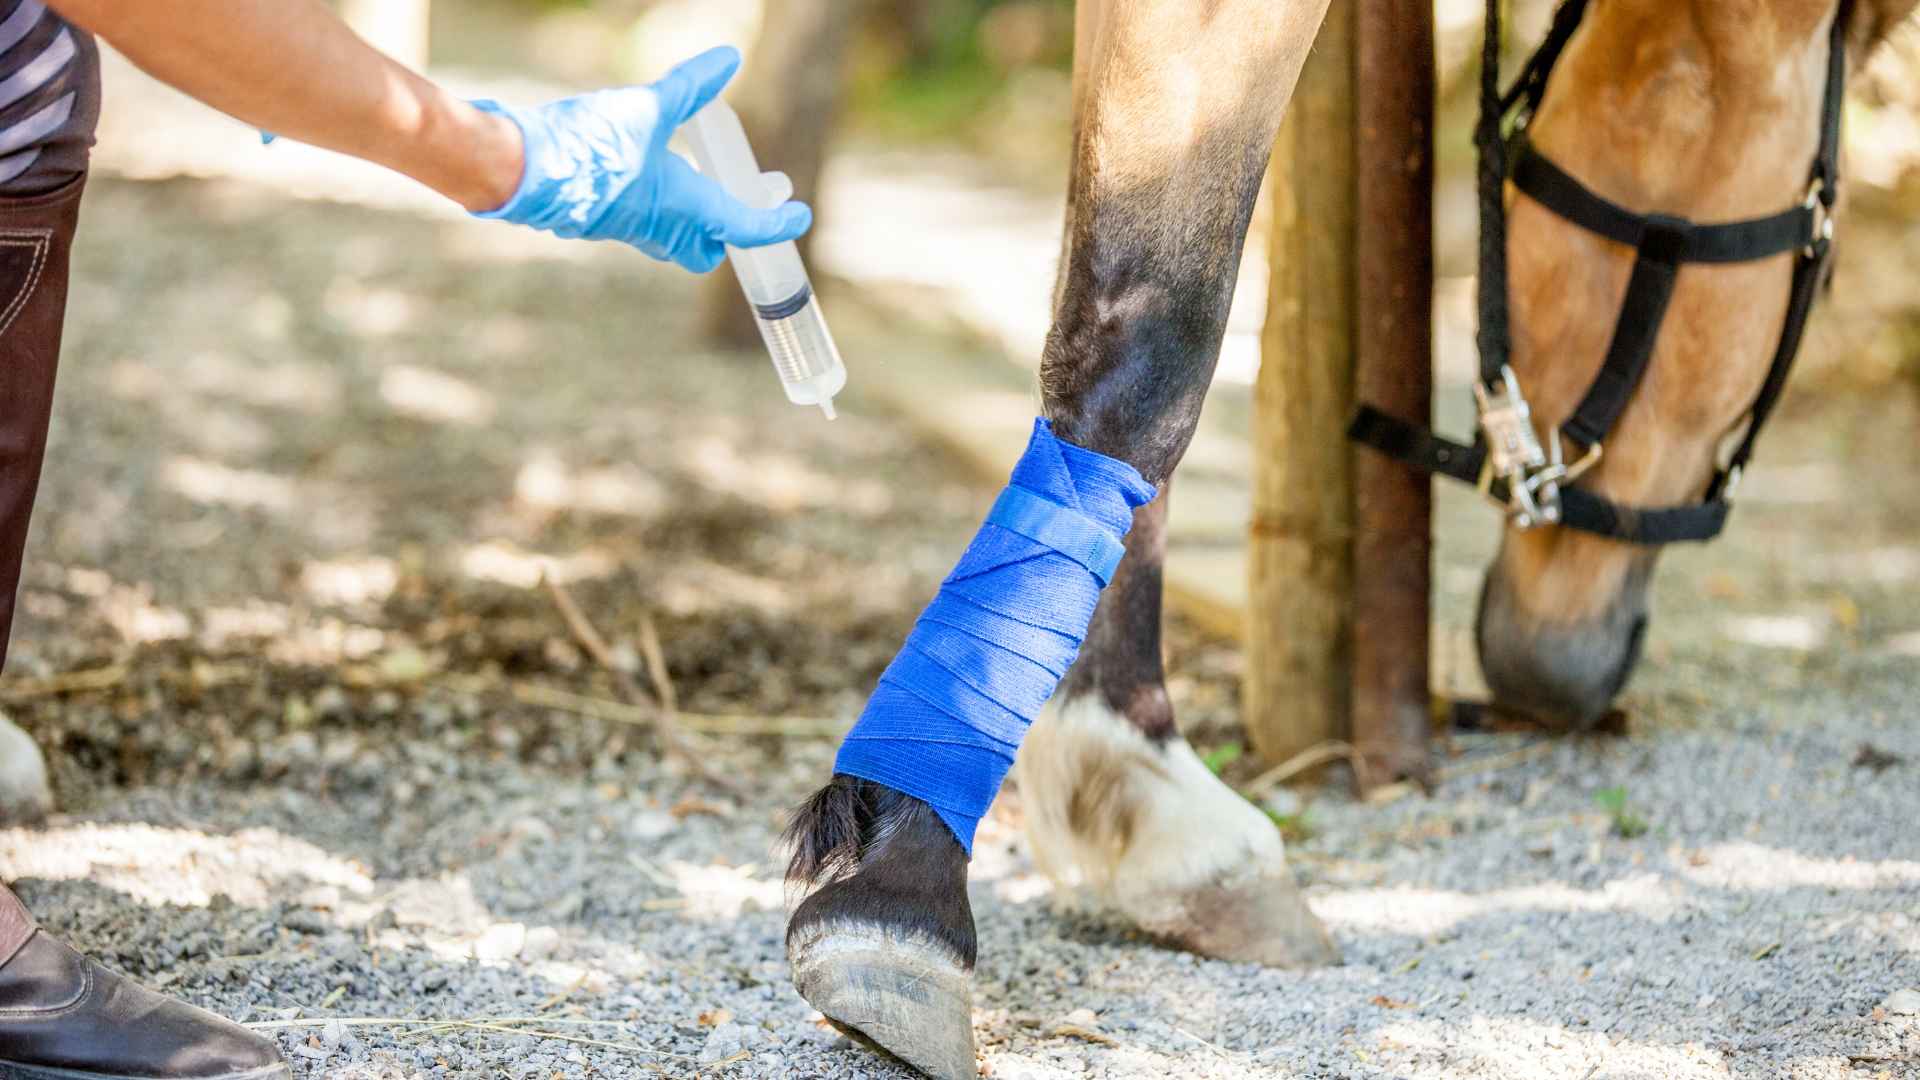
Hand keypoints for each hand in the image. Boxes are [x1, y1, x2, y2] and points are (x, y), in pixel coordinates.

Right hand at [470, 46, 811, 272]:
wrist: (523, 169)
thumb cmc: (591, 144)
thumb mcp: (648, 107)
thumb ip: (690, 87)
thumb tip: (728, 57)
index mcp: (685, 206)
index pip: (744, 227)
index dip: (775, 224)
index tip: (798, 216)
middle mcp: (660, 227)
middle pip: (703, 250)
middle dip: (720, 234)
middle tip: (731, 198)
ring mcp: (625, 229)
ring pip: (667, 237)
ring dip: (683, 216)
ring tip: (683, 173)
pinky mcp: (596, 221)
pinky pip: (634, 221)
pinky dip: (647, 203)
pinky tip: (636, 169)